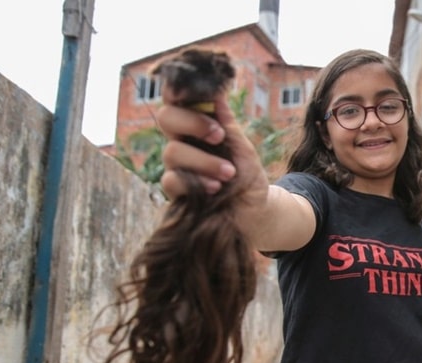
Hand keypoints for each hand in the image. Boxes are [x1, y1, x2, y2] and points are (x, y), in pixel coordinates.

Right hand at [157, 89, 268, 207]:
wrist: (255, 212)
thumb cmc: (248, 178)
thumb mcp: (243, 149)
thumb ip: (228, 126)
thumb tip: (216, 95)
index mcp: (198, 126)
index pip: (179, 100)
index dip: (182, 90)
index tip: (205, 97)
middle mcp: (183, 142)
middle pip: (166, 117)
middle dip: (192, 123)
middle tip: (219, 136)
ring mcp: (177, 166)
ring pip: (172, 151)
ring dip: (204, 161)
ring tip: (229, 173)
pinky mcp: (175, 191)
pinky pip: (171, 180)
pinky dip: (195, 181)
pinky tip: (215, 188)